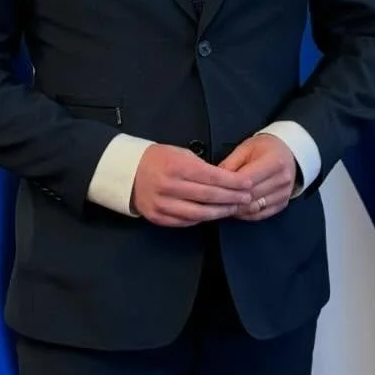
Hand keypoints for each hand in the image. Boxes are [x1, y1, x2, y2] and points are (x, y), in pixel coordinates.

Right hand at [130, 144, 255, 227]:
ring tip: (233, 208)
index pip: (211, 176)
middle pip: (208, 196)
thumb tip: (224, 180)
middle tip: (246, 198)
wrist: (127, 172)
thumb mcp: (179, 153)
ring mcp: (162, 204)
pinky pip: (185, 221)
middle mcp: (168, 186)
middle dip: (231, 198)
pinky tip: (213, 215)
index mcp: (176, 166)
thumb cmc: (157, 159)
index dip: (232, 182)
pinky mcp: (158, 217)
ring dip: (220, 212)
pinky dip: (201, 219)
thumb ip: (200, 167)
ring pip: (198, 213)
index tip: (247, 183)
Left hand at [219, 133, 297, 221]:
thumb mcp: (245, 148)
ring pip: (254, 208)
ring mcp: (284, 193)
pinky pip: (260, 215)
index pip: (248, 180)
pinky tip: (236, 209)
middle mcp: (282, 179)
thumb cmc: (266, 149)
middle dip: (231, 199)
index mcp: (274, 162)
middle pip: (251, 195)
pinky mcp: (282, 203)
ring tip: (224, 204)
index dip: (230, 186)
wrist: (286, 153)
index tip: (216, 188)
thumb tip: (215, 178)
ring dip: (237, 209)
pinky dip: (246, 214)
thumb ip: (230, 163)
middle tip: (215, 199)